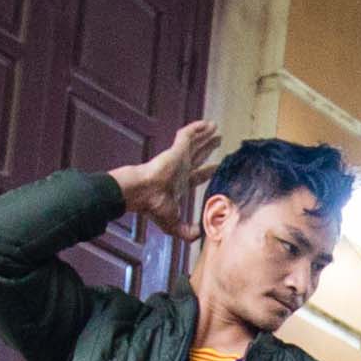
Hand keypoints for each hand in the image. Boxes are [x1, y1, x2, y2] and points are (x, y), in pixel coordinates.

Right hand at [110, 118, 219, 233]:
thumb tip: (199, 235)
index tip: (217, 166)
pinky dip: (198, 129)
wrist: (142, 193)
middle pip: (197, 155)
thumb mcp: (173, 224)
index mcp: (179, 183)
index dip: (208, 171)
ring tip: (215, 128)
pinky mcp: (176, 150)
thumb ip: (186, 232)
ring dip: (205, 135)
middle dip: (207, 148)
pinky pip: (188, 135)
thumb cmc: (153, 207)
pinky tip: (207, 124)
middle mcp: (180, 168)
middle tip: (218, 140)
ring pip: (194, 143)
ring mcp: (178, 158)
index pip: (197, 175)